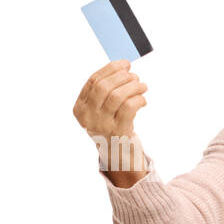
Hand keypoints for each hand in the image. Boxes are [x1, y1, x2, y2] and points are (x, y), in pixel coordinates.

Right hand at [73, 59, 149, 182]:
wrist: (119, 159)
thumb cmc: (113, 129)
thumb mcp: (103, 111)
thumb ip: (107, 92)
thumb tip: (123, 67)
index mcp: (80, 108)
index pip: (93, 81)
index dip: (110, 69)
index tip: (125, 64)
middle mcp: (88, 117)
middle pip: (103, 87)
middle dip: (121, 76)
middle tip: (135, 76)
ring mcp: (102, 126)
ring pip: (117, 96)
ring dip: (133, 87)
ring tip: (142, 86)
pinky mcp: (118, 132)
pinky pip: (129, 107)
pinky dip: (138, 99)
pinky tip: (143, 100)